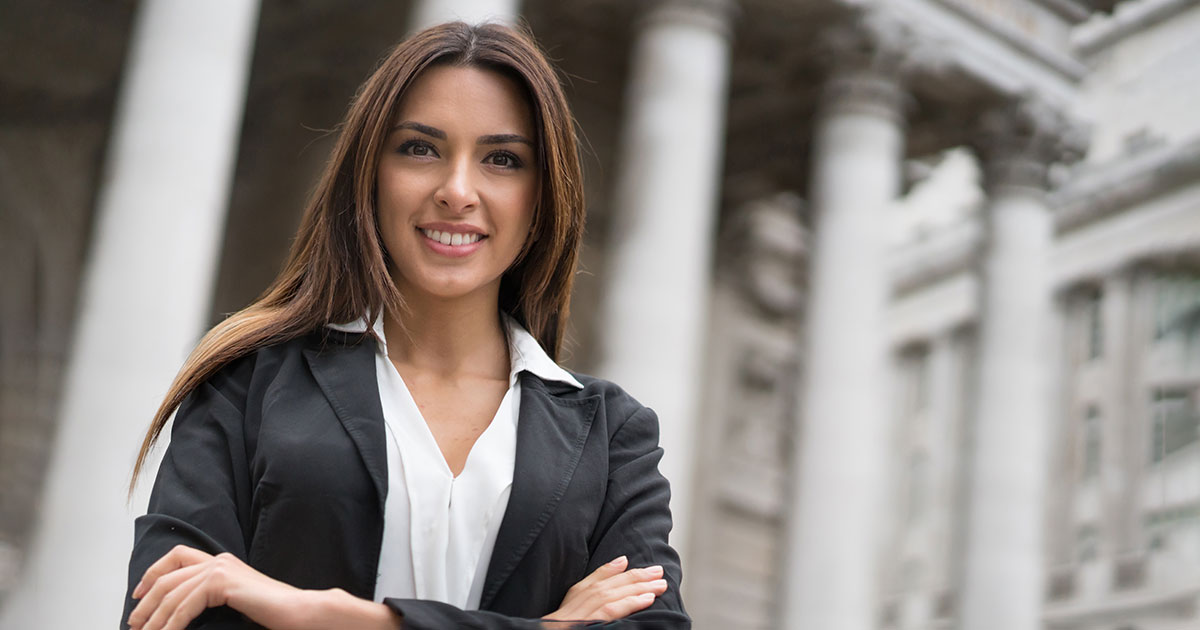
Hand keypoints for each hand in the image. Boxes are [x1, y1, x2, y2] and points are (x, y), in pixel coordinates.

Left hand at [128, 545, 396, 629]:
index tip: (138, 596)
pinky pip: (185, 605)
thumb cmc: (272, 612)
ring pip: (172, 592)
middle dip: (146, 601)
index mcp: (221, 560)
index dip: (153, 574)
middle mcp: (218, 559)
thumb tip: (183, 611)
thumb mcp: (235, 600)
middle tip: (135, 624)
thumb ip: (212, 597)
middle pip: (167, 575)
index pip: (176, 556)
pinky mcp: (223, 583)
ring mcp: (221, 569)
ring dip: (154, 617)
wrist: (300, 612)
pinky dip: (171, 623)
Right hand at [542, 556, 667, 623]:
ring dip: (639, 588)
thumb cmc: (561, 627)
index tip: (628, 562)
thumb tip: (618, 564)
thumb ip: (591, 587)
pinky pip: (612, 611)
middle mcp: (577, 603)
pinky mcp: (589, 623)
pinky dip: (631, 602)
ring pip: (614, 595)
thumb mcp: (571, 608)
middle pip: (609, 585)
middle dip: (636, 577)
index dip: (613, 570)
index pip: (594, 580)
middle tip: (658, 571)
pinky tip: (647, 599)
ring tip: (660, 584)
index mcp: (572, 599)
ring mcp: (583, 614)